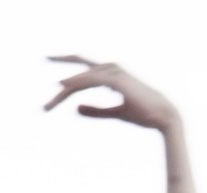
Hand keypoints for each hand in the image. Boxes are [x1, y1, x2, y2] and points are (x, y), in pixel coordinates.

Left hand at [43, 56, 179, 130]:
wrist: (163, 117)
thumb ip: (96, 111)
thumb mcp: (115, 113)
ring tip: (49, 105)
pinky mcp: (117, 81)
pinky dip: (76, 83)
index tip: (55, 81)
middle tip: (43, 61)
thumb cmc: (143, 114)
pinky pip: (90, 80)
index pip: (86, 69)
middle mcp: (112, 70)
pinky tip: (62, 88)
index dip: (69, 71)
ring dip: (65, 89)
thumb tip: (75, 108)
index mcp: (113, 75)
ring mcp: (115, 73)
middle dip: (62, 66)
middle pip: (81, 68)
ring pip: (83, 77)